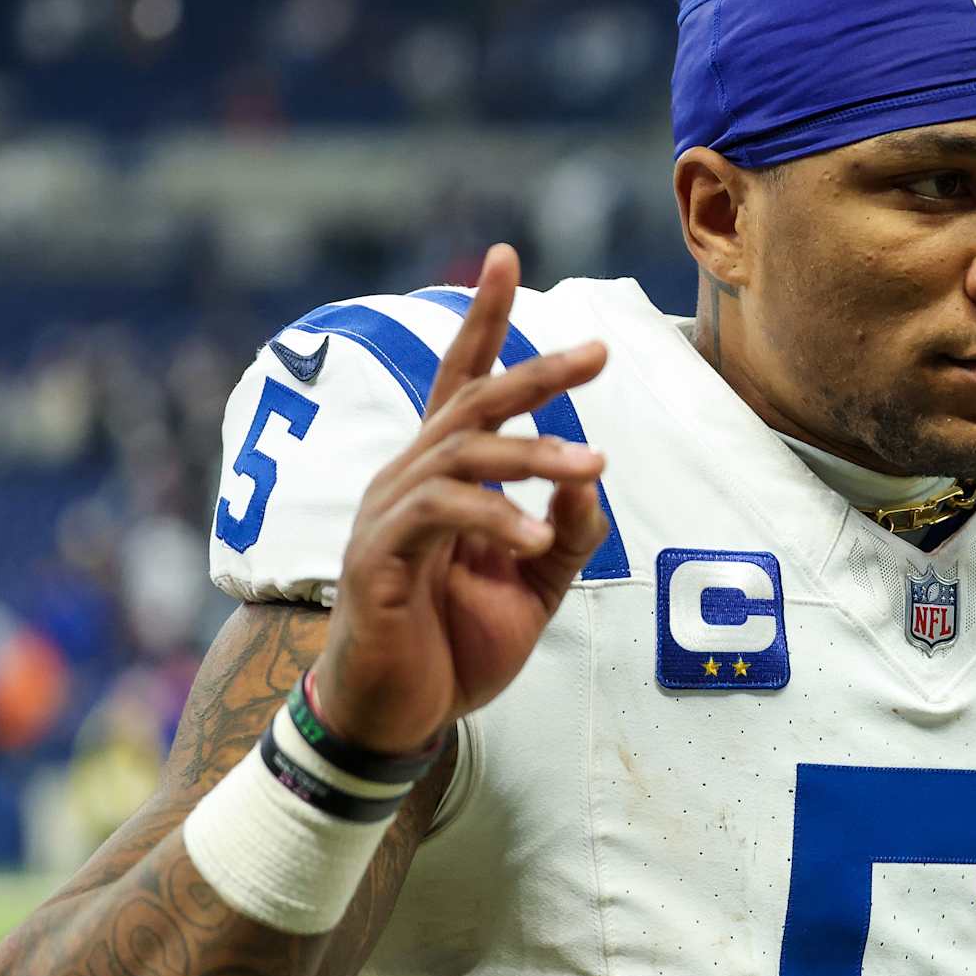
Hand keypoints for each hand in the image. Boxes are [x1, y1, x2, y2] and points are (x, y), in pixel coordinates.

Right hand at [313, 245, 609, 753]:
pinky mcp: (378, 559)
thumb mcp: (536, 585)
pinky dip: (495, 521)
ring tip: (593, 465)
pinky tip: (537, 540)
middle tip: (598, 351)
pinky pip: (440, 517)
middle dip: (534, 372)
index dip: (482, 320)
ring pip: (463, 454)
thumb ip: (569, 530)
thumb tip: (593, 474)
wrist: (397, 719)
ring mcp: (388, 515)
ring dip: (533, 455)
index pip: (461, 382)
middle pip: (471, 403)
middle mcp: (409, 479)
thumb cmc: (456, 645)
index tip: (505, 256)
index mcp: (443, 477)